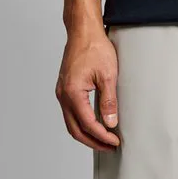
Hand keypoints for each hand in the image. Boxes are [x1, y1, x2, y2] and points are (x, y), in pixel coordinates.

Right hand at [56, 30, 119, 151]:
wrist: (82, 31)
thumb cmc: (94, 47)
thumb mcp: (108, 75)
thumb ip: (109, 102)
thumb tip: (110, 123)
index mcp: (73, 93)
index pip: (88, 124)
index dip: (103, 136)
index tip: (115, 141)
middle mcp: (63, 95)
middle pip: (76, 130)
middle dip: (93, 142)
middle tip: (110, 147)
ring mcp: (62, 93)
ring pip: (71, 124)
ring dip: (87, 135)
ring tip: (104, 140)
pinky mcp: (65, 90)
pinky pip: (71, 114)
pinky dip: (82, 124)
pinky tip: (95, 126)